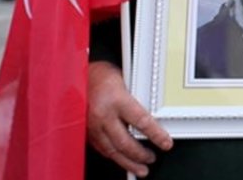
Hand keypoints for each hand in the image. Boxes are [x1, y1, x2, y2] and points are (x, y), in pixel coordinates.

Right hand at [86, 61, 173, 176]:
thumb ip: (138, 98)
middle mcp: (103, 114)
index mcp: (116, 99)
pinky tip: (122, 160)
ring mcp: (92, 125)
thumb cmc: (102, 75)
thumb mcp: (125, 80)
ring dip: (127, 162)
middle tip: (152, 158)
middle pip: (124, 142)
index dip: (156, 135)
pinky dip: (113, 156)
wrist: (77, 74)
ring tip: (140, 169)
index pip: (141, 121)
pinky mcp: (86, 131)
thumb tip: (155, 115)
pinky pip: (101, 148)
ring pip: (111, 150)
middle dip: (140, 154)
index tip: (166, 143)